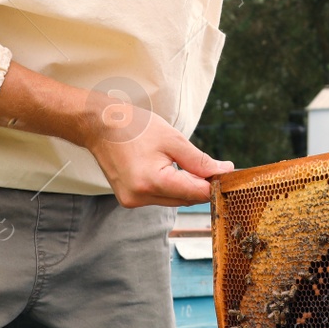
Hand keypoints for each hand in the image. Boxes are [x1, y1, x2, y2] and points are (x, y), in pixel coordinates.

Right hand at [82, 95, 233, 207]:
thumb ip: (200, 160)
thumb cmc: (134, 127)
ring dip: (186, 186)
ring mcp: (132, 201)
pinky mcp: (129, 200)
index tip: (229, 173)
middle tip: (213, 165)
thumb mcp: (173, 139)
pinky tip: (168, 168)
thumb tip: (224, 171)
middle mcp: (140, 198)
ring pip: (174, 200)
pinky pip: (160, 197)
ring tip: (186, 163)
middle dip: (202, 184)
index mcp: (152, 182)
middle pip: (186, 199)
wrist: (99, 126)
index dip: (215, 184)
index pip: (196, 193)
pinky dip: (170, 186)